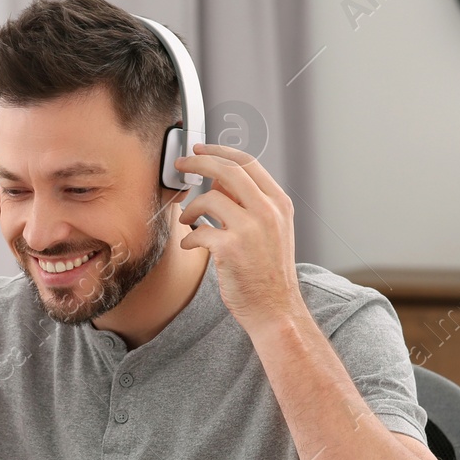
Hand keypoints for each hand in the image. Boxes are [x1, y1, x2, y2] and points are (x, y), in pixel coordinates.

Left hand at [175, 144, 303, 334]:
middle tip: (180, 165)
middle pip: (227, 171)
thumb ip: (249, 204)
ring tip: (186, 220)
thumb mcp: (271, 230)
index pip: (247, 163)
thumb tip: (219, 183)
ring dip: (190, 208)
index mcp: (279, 203)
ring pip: (208, 200)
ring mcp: (250, 229)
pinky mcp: (230, 249)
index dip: (220, 151)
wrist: (276, 309)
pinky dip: (189, 237)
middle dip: (198, 163)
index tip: (201, 150)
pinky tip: (192, 244)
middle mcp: (268, 212)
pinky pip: (198, 231)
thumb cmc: (269, 273)